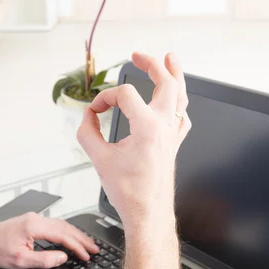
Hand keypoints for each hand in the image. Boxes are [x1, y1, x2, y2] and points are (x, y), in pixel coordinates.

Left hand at [0, 212, 98, 268]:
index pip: (63, 235)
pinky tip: (69, 238)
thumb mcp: (21, 260)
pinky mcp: (30, 221)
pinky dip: (65, 232)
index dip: (77, 246)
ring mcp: (33, 218)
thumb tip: (62, 257)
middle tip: (94, 249)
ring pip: (60, 224)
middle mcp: (35, 219)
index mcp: (34, 226)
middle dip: (81, 238)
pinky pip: (53, 225)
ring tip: (86, 245)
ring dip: (74, 235)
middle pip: (65, 227)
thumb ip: (44, 259)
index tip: (87, 256)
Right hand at [77, 52, 190, 232]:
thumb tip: (87, 117)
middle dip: (152, 65)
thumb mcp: (99, 159)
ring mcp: (172, 134)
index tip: (94, 110)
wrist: (148, 212)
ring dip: (175, 75)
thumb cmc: (128, 191)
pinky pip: (182, 116)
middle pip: (165, 83)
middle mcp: (164, 126)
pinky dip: (178, 103)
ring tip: (171, 59)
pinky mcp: (174, 144)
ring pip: (181, 96)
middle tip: (139, 56)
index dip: (105, 98)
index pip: (124, 95)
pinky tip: (175, 100)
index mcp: (147, 127)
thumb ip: (87, 133)